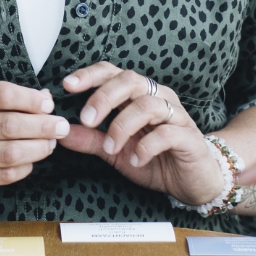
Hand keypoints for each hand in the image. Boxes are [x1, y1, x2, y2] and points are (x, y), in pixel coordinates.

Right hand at [0, 80, 69, 193]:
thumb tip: (39, 96)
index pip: (0, 95)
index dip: (30, 99)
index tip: (47, 102)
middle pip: (8, 126)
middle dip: (42, 126)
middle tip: (60, 125)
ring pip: (8, 154)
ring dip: (38, 149)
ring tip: (51, 142)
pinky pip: (2, 176)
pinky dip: (23, 168)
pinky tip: (32, 160)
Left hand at [59, 61, 221, 205]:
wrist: (193, 183)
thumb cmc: (154, 160)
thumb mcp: (116, 152)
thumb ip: (91, 140)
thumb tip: (61, 133)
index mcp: (138, 96)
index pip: (114, 73)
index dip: (91, 75)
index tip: (68, 85)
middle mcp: (158, 98)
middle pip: (131, 80)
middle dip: (104, 97)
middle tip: (87, 119)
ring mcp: (175, 116)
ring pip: (148, 105)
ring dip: (123, 125)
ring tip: (111, 147)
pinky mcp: (189, 137)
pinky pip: (167, 133)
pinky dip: (147, 146)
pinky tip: (136, 160)